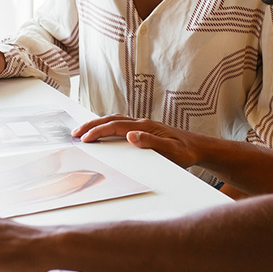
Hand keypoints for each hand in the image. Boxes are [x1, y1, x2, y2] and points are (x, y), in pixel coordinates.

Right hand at [72, 116, 206, 168]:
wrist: (198, 147)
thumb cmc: (185, 151)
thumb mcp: (171, 151)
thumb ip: (151, 142)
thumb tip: (130, 136)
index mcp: (145, 127)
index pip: (116, 127)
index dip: (98, 131)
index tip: (84, 138)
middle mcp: (141, 123)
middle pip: (111, 120)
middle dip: (91, 125)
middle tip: (74, 132)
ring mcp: (142, 125)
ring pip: (114, 120)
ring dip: (97, 124)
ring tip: (82, 131)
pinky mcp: (143, 130)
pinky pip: (119, 125)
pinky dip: (106, 126)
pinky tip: (101, 132)